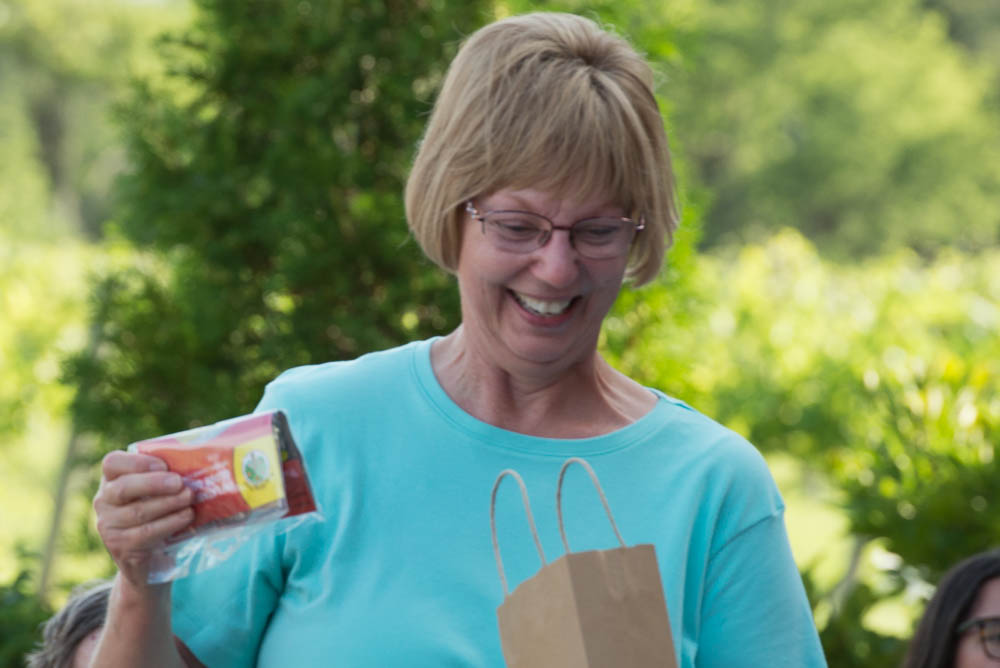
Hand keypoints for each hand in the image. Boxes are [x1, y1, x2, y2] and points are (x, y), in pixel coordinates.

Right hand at [94, 451, 194, 586]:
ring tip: (189, 497)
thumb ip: (167, 475)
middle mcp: (104, 501)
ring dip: (168, 503)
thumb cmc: (159, 513)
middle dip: (154, 483)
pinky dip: (170, 523)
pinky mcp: (120, 547)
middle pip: (123, 488)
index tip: (164, 465)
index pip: (112, 463)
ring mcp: (108, 526)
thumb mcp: (158, 492)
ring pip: (137, 512)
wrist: (151, 558)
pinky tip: (187, 516)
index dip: (138, 462)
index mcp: (112, 480)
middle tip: (180, 483)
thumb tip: (200, 459)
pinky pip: (146, 533)